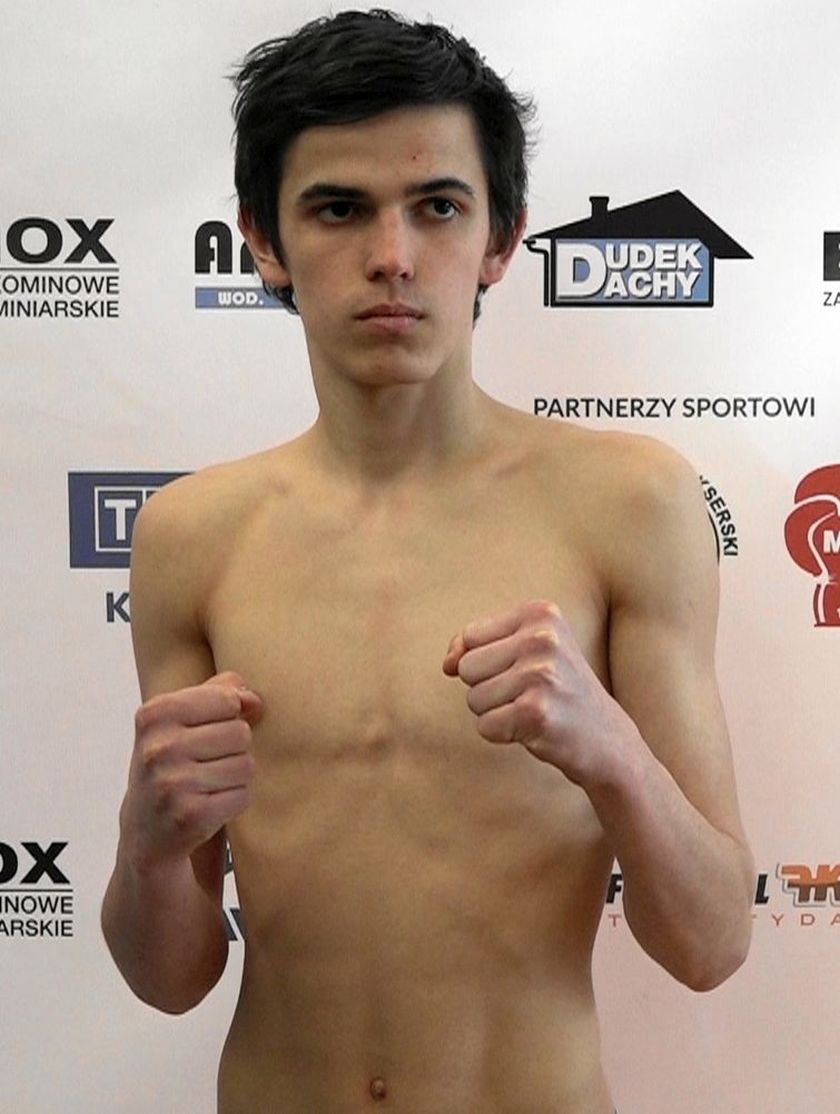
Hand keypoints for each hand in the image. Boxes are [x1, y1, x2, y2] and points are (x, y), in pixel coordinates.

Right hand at [120, 671, 263, 871]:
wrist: (145, 832)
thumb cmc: (170, 765)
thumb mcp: (178, 720)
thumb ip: (218, 693)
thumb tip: (252, 699)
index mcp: (155, 715)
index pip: (226, 699)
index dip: (230, 715)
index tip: (209, 731)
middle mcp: (159, 748)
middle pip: (240, 732)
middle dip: (234, 748)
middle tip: (206, 763)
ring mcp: (173, 783)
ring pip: (246, 764)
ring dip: (236, 776)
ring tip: (208, 783)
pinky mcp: (191, 816)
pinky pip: (243, 795)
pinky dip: (234, 800)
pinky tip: (210, 804)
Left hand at [443, 599, 628, 784]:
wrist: (607, 738)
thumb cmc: (557, 690)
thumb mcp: (524, 650)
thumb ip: (475, 645)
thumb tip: (447, 663)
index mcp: (541, 612)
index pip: (470, 636)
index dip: (485, 661)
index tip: (521, 669)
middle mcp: (542, 638)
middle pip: (467, 667)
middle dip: (488, 688)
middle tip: (529, 693)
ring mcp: (541, 674)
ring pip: (473, 698)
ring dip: (496, 712)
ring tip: (532, 709)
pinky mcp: (536, 712)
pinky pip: (485, 726)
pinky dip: (502, 734)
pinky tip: (533, 729)